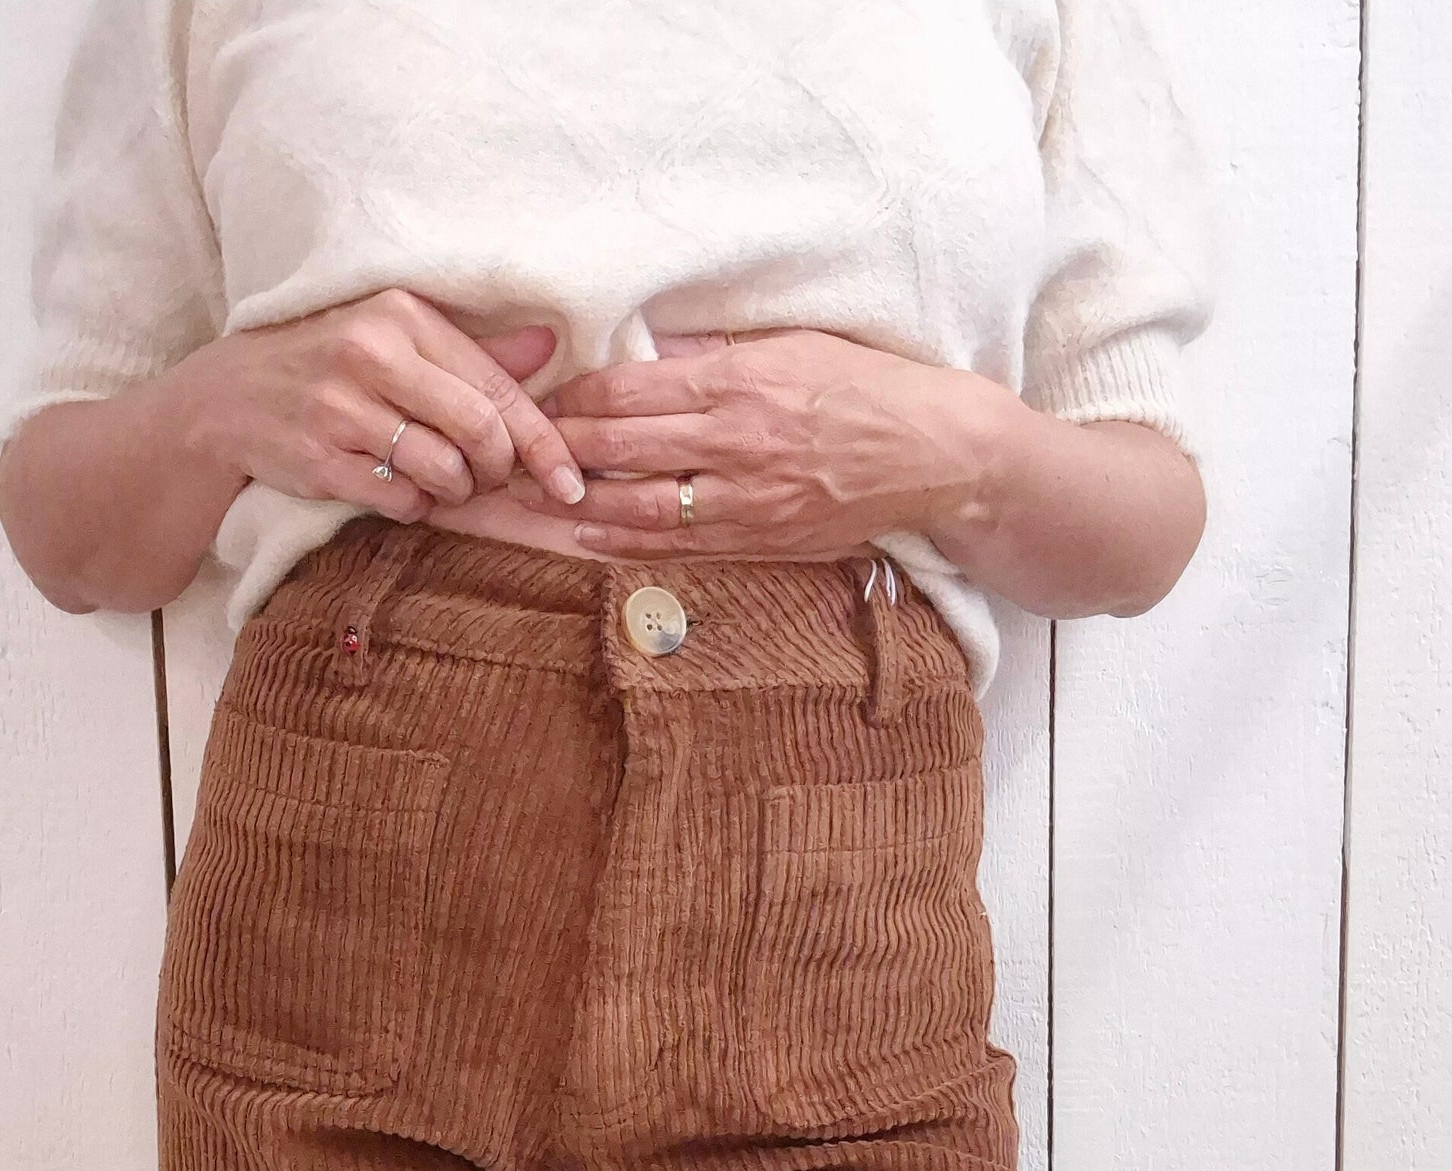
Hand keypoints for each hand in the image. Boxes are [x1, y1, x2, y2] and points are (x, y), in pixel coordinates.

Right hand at [165, 289, 585, 518]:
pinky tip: (397, 487)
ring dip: (457, 492)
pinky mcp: (321, 460)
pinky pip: (404, 502)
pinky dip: (416, 506)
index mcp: (401, 314)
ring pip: (445, 473)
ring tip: (440, 480)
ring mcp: (341, 409)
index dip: (545, 443)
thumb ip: (473, 350)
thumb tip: (549, 344)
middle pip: (481, 433)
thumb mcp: (394, 338)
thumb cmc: (327, 367)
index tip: (573, 481)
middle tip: (490, 478)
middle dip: (499, 470)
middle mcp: (371, 354)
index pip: (498, 387)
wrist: (225, 401)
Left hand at [507, 328, 1019, 557]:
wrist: (938, 453)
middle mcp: (736, 442)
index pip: (629, 388)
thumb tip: (652, 353)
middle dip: (559, 449)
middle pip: (620, 445)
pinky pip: (678, 545)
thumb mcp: (795, 344)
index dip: (574, 397)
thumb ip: (719, 353)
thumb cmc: (869, 385)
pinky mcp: (761, 539)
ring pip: (638, 505)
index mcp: (740, 381)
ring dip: (578, 504)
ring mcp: (747, 499)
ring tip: (533, 498)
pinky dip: (626, 544)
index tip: (541, 398)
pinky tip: (589, 538)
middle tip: (513, 450)